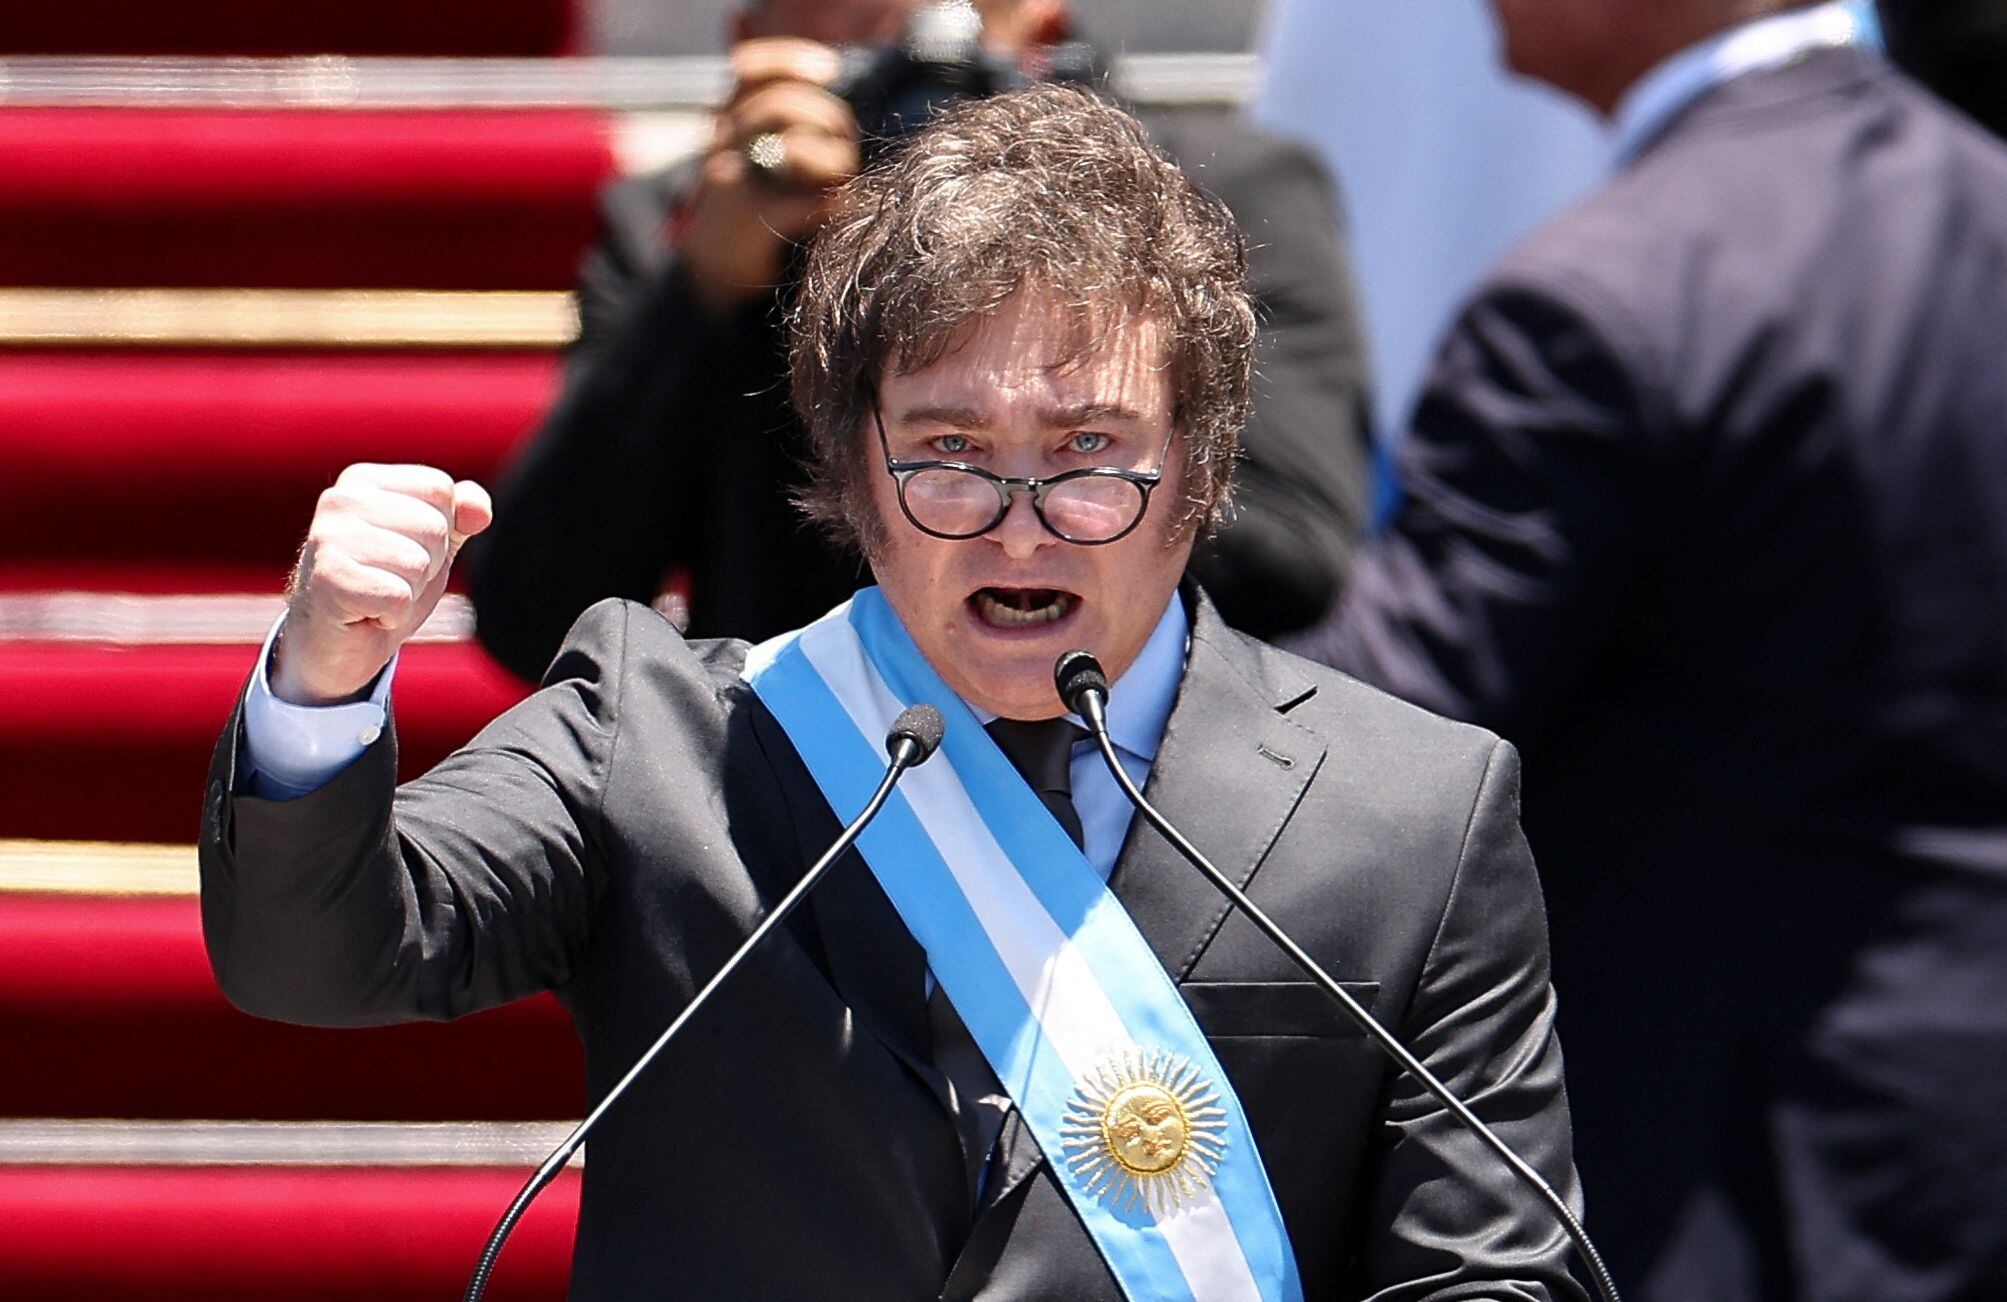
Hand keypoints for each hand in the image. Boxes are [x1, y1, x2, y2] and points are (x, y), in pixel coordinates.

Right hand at [272, 464, 493, 705]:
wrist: (333, 645)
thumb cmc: (382, 587)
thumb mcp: (432, 545)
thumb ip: (460, 516)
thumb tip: (480, 511)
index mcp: (364, 481)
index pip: (440, 488)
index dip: (441, 531)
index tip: (405, 551)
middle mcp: (341, 499)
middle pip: (435, 526)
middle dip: (427, 566)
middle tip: (389, 580)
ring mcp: (328, 537)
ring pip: (419, 563)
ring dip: (409, 593)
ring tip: (376, 596)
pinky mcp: (328, 578)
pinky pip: (398, 597)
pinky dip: (393, 616)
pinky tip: (366, 614)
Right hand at [680, 37, 861, 316]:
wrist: (712, 275)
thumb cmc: (752, 211)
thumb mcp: (757, 158)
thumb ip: (786, 130)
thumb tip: (839, 116)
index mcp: (726, 122)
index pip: (751, 70)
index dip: (790, 61)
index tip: (828, 68)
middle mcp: (723, 143)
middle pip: (782, 105)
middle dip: (828, 119)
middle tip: (847, 144)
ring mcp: (730, 180)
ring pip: (789, 146)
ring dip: (832, 159)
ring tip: (841, 179)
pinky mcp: (743, 220)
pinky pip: (794, 204)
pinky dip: (824, 203)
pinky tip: (838, 206)